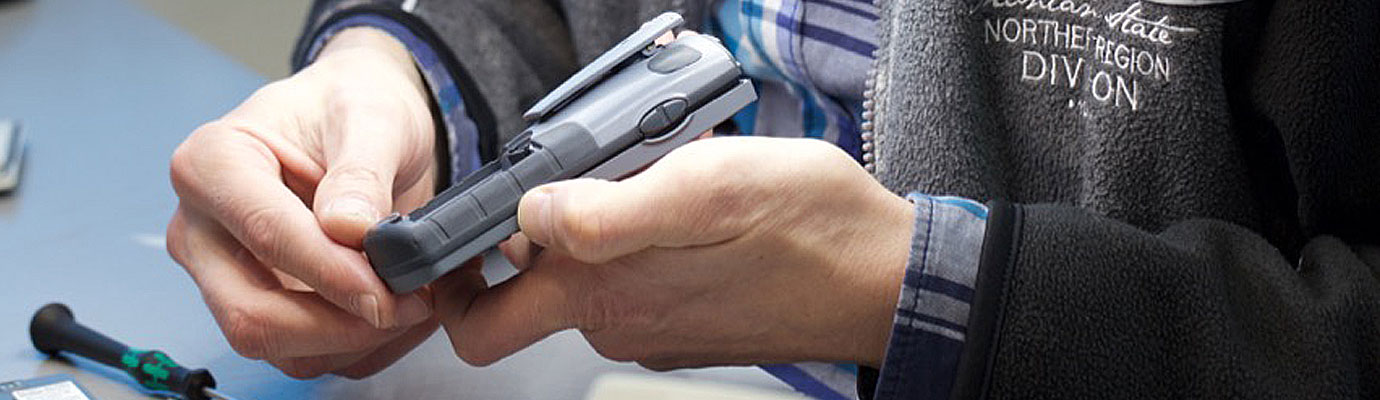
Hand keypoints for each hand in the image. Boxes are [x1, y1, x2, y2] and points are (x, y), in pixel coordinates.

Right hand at [167, 28, 441, 377]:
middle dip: (339, 323)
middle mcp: (203, 229)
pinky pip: (304, 354)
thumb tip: (349, 228)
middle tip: (409, 304)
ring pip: (278, 347)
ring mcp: (224, 275)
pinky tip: (399, 313)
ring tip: (414, 303)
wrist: (357, 123)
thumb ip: (362, 170)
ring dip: (354, 341)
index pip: (265, 234)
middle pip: (252, 313)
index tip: (387, 287)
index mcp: (212, 164)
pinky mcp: (258, 305)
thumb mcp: (372, 116)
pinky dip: (359, 347)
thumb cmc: (351, 107)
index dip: (330, 271)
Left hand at [438, 137, 913, 368]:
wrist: (887, 280)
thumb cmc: (810, 229)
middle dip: (532, 236)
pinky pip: (635, 282)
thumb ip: (607, 210)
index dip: (452, 279)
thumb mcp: (704, 189)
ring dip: (598, 229)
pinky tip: (684, 208)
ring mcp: (654, 328)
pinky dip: (642, 243)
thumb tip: (532, 215)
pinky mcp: (686, 324)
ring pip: (587, 279)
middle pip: (528, 293)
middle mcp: (619, 322)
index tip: (458, 232)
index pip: (480, 324)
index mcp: (603, 293)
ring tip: (650, 179)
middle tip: (571, 180)